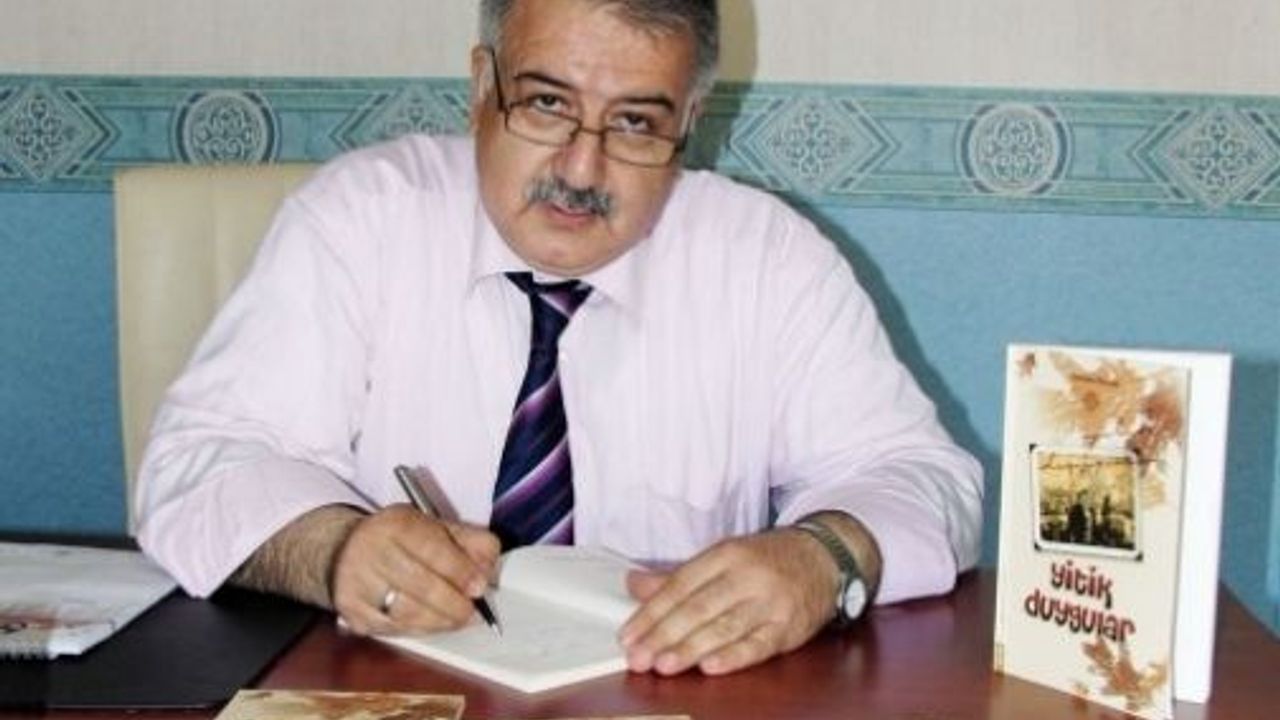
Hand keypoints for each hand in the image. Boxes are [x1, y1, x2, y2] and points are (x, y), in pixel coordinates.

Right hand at [330, 504, 499, 635]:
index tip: (480, 586)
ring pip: (407, 612)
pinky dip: (421, 629)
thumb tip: (489, 569)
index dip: (460, 571)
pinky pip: (394, 629)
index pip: (432, 548)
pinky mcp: (354, 612)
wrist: (344, 550)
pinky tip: (434, 623)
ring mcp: (358, 584)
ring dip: (441, 620)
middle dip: (454, 602)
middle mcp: (371, 551)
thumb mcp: (435, 526)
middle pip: (420, 585)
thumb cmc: (399, 539)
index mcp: (396, 524)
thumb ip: (469, 541)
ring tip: (458, 618)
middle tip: (473, 611)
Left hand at [618, 528, 837, 675]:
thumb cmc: (766, 561)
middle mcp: (747, 576)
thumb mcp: (723, 558)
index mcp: (726, 554)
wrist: (826, 558)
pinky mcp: (790, 626)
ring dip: (691, 648)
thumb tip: (634, 584)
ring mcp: (771, 602)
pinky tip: (711, 667)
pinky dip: (735, 657)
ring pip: (725, 627)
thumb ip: (678, 576)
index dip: (652, 612)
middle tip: (638, 657)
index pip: (680, 585)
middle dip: (664, 635)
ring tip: (663, 665)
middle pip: (699, 607)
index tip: (628, 634)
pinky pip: (759, 645)